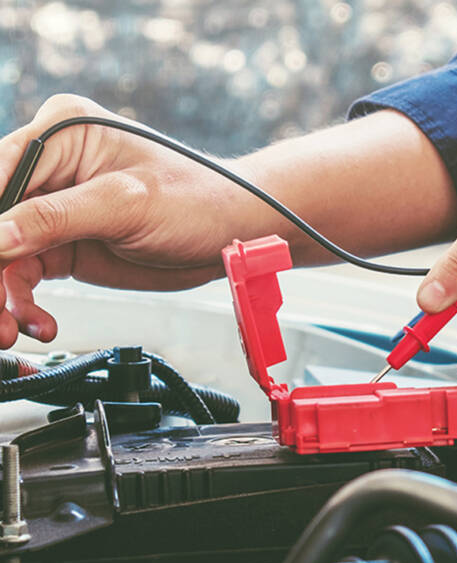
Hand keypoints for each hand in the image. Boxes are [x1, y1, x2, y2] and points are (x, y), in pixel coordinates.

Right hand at [0, 95, 263, 347]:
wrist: (229, 234)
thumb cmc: (197, 199)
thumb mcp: (126, 204)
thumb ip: (55, 218)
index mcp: (60, 133)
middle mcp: (49, 166)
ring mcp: (54, 208)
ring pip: (1, 254)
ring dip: (2, 297)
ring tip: (14, 331)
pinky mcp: (63, 243)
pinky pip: (23, 275)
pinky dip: (24, 304)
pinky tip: (41, 323)